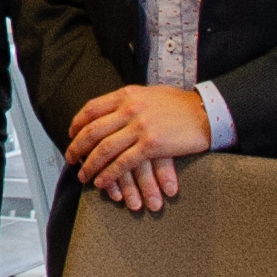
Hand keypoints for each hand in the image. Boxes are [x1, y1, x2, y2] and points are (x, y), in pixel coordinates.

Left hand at [69, 87, 212, 212]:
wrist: (205, 113)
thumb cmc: (180, 105)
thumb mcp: (150, 94)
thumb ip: (129, 100)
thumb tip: (111, 108)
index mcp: (127, 95)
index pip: (92, 108)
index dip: (77, 124)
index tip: (71, 135)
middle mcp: (130, 109)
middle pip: (93, 130)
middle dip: (77, 147)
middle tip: (70, 159)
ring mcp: (140, 127)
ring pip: (104, 149)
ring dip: (90, 165)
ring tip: (84, 176)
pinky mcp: (151, 145)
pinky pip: (122, 163)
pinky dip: (109, 174)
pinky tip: (102, 182)